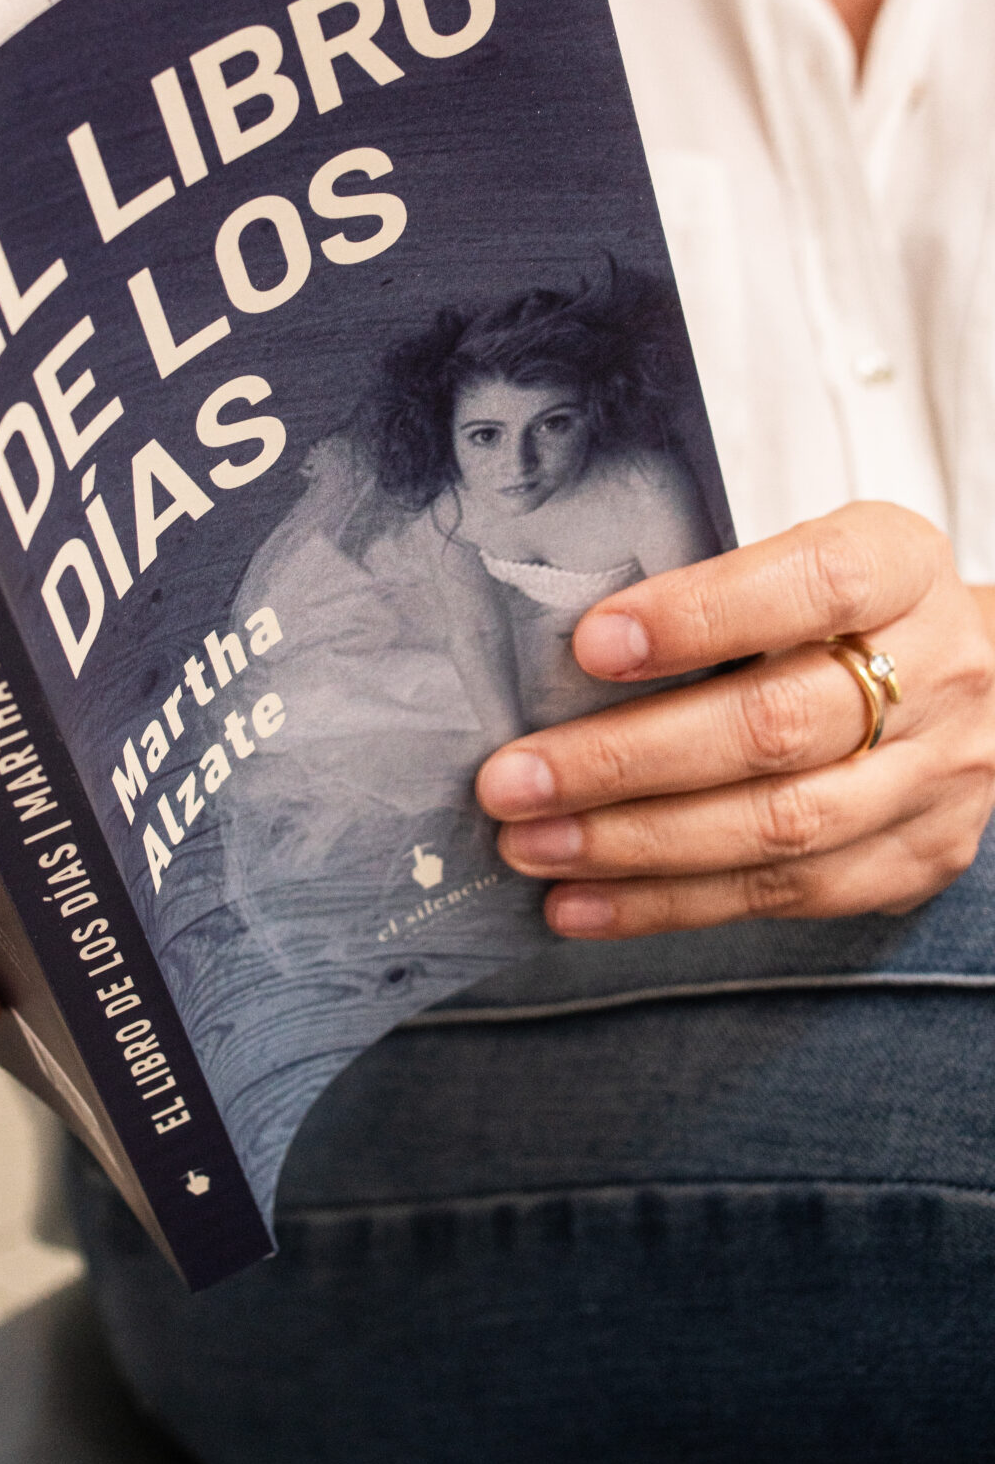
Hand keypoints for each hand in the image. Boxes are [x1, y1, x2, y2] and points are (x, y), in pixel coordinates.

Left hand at [476, 503, 994, 937]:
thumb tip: (557, 652)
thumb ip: (710, 588)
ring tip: (531, 846)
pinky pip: (781, 895)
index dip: (698, 616)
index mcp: (899, 568)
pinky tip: (582, 902)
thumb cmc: (847, 611)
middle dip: (625, 759)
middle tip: (514, 779)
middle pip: (775, 727)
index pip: (809, 586)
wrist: (979, 682)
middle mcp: (937, 674)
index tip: (590, 645)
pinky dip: (666, 904)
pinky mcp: (914, 860)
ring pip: (775, 827)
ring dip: (632, 846)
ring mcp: (933, 777)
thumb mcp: (803, 559)